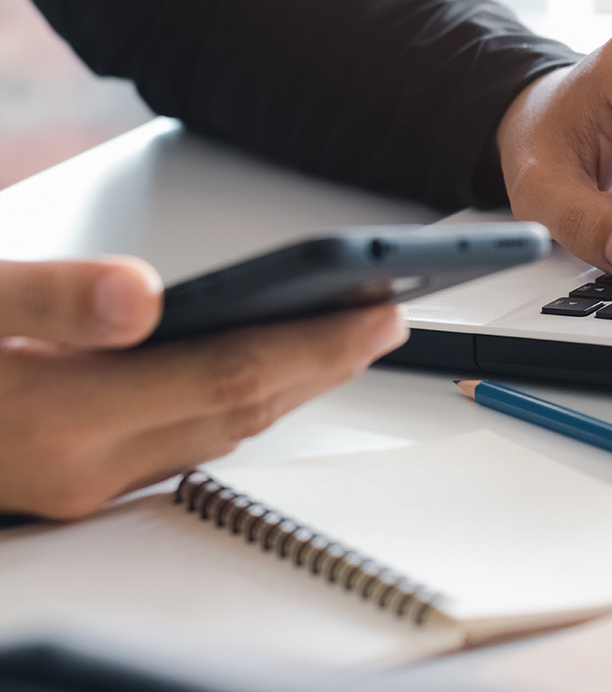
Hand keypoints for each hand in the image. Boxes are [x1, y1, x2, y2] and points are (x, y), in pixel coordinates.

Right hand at [0, 256, 405, 519]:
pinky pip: (185, 447)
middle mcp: (81, 469)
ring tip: (350, 336)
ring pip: (220, 435)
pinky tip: (261, 373)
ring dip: (293, 387)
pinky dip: (238, 405)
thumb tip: (140, 295)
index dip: (317, 341)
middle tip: (391, 317)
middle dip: (328, 361)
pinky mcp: (73, 485)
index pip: (228, 375)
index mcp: (59, 419)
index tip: (383, 309)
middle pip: (241, 411)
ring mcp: (79, 487)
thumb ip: (48, 298)